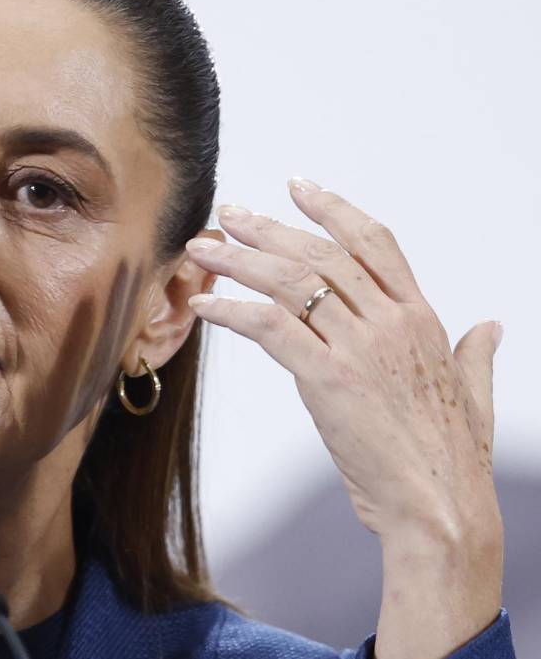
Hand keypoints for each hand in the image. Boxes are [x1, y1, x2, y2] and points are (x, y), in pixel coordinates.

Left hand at [182, 178, 502, 544]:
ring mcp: (359, 348)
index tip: (297, 186)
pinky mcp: (328, 378)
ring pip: (289, 282)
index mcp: (421, 318)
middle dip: (267, 229)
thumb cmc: (449, 459)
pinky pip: (269, 327)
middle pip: (319, 253)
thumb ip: (476, 354)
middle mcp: (390, 322)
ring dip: (238, 260)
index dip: (332, 209)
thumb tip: (490, 328)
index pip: (373, 242)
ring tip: (203, 249)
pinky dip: (231, 311)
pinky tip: (204, 304)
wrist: (440, 508)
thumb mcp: (472, 394)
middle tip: (228, 214)